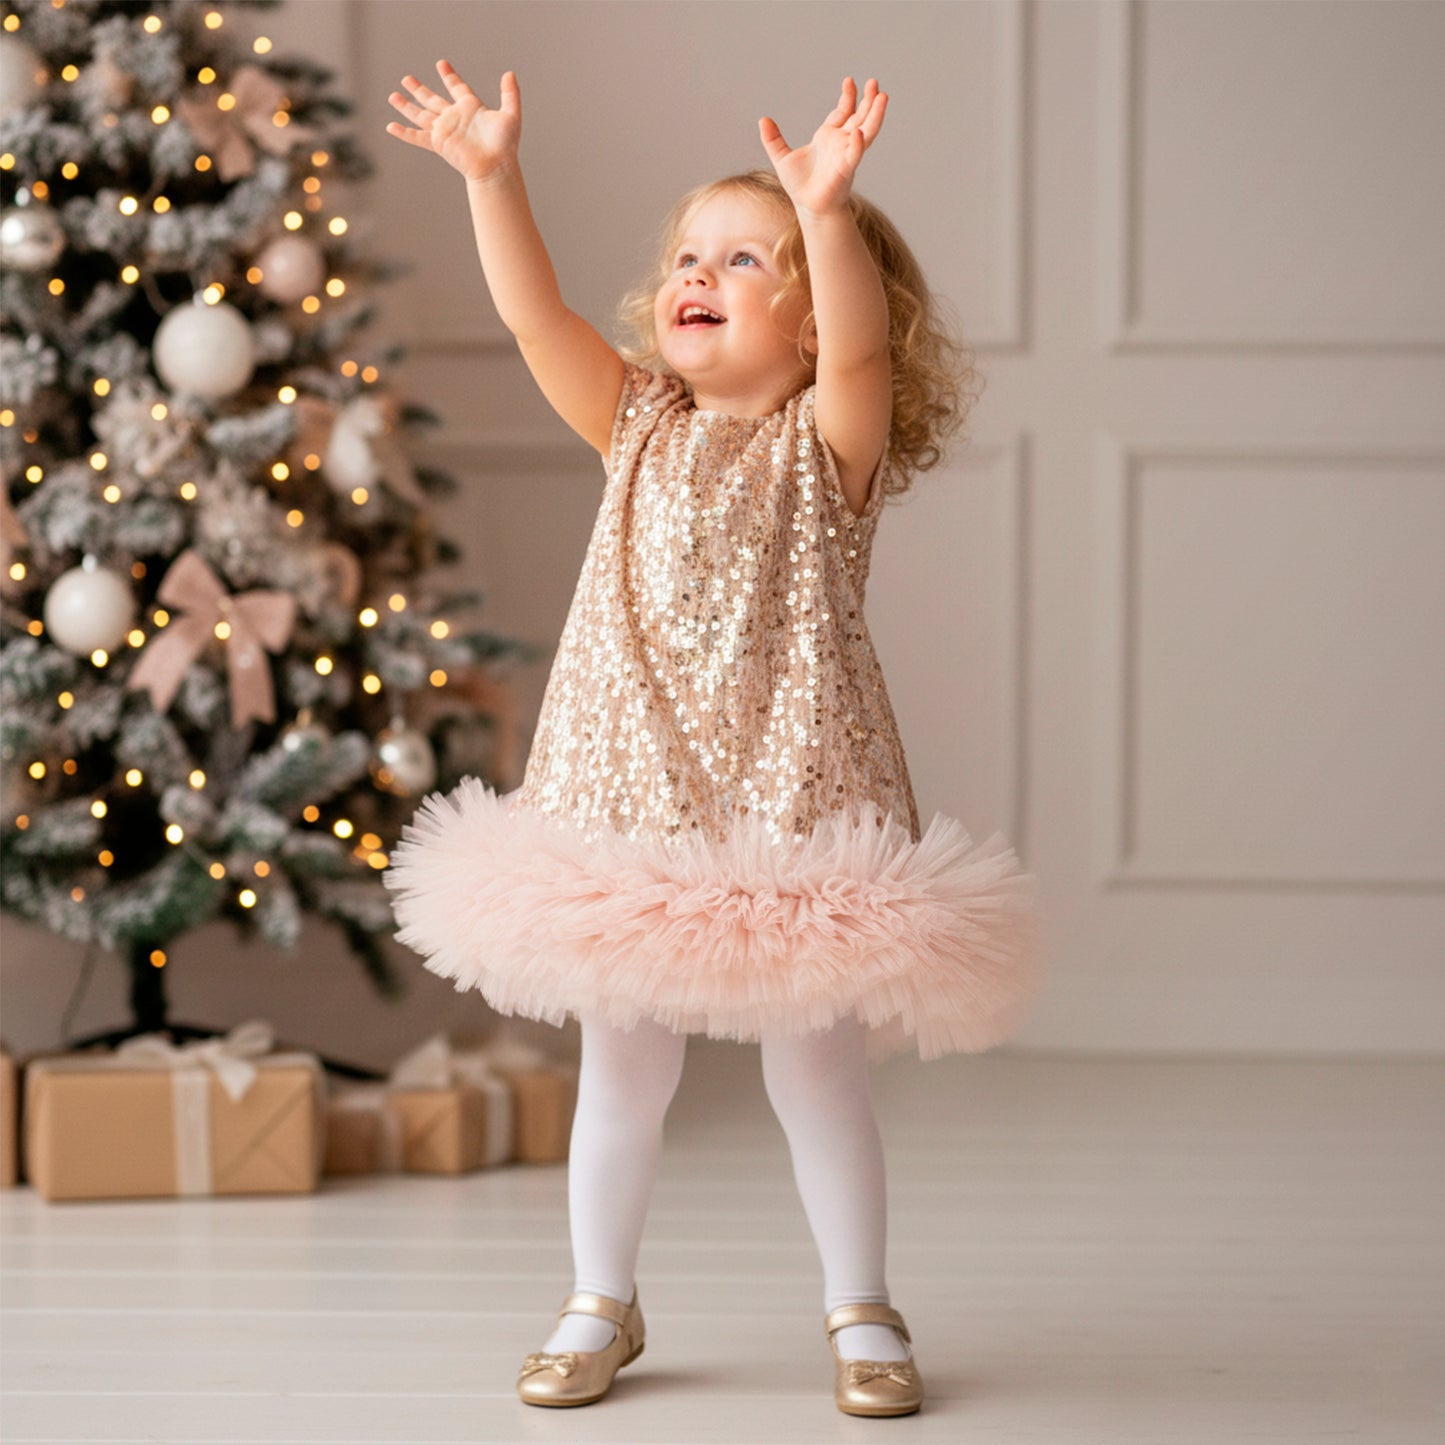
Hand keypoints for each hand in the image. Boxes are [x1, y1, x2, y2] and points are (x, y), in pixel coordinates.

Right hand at [385, 61, 520, 182]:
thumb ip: (510, 94)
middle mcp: (455, 117)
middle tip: (406, 78)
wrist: (495, 166)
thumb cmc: (505, 145)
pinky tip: (390, 127)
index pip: (456, 87)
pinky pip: (417, 137)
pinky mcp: (439, 143)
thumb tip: (510, 73)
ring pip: (421, 115)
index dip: (449, 75)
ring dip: (406, 106)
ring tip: (392, 96)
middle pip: (432, 99)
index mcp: (470, 107)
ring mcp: (445, 130)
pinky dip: (404, 133)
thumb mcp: (511, 115)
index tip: (441, 63)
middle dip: (419, 89)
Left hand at [759, 77, 887, 217]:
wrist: (807, 207)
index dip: (848, 96)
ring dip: (875, 115)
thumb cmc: (799, 185)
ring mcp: (846, 154)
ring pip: (866, 130)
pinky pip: (854, 154)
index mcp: (828, 137)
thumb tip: (762, 120)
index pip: (843, 111)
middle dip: (868, 100)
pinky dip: (857, 144)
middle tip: (874, 82)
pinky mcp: (846, 169)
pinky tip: (859, 134)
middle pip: (859, 117)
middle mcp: (841, 142)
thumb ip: (773, 139)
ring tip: (883, 97)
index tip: (849, 80)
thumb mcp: (782, 158)